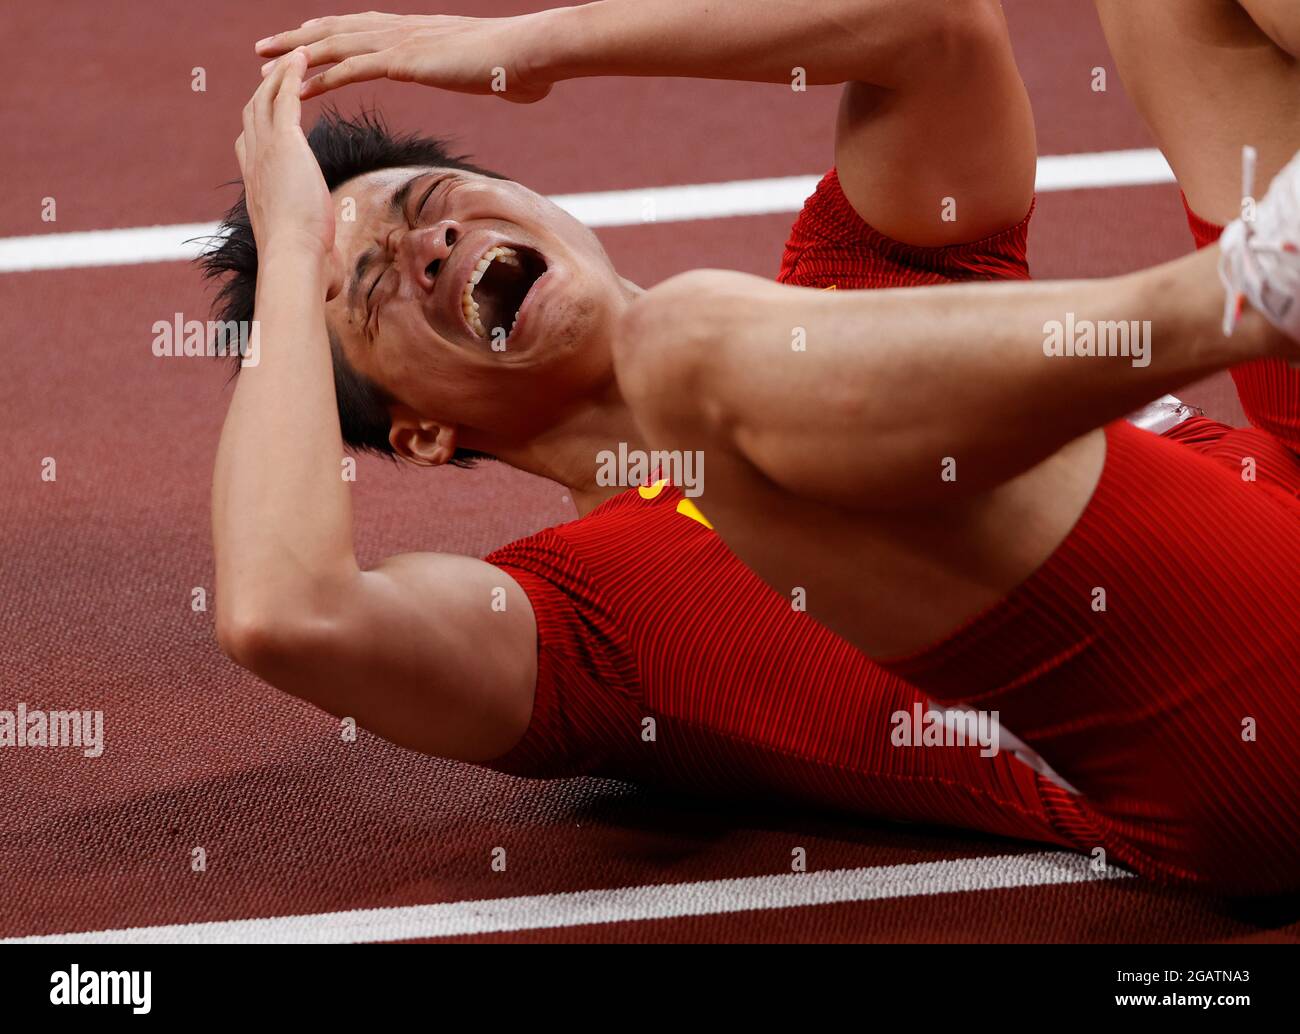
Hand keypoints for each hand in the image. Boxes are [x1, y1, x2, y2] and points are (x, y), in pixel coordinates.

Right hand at [236, 49, 334, 264]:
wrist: (294, 262)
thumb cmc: (303, 273)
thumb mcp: (311, 262)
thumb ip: (320, 264)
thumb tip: (332, 286)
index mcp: (257, 191)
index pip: (248, 149)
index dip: (256, 129)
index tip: (266, 117)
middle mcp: (254, 166)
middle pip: (251, 116)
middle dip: (263, 92)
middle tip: (277, 75)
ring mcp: (265, 151)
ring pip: (265, 100)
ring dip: (279, 76)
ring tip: (295, 57)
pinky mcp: (285, 142)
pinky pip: (285, 96)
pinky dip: (292, 74)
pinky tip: (303, 58)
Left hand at [255, 11, 553, 103]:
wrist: (528, 54)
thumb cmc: (523, 68)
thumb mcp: (505, 75)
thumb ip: (500, 80)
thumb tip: (520, 87)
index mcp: (419, 33)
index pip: (362, 29)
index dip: (329, 33)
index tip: (302, 41)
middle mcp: (402, 31)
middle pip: (336, 30)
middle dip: (296, 39)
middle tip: (262, 48)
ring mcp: (400, 43)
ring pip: (334, 46)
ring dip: (295, 56)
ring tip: (263, 65)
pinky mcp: (403, 61)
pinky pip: (352, 68)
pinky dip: (322, 77)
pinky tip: (299, 88)